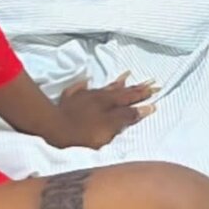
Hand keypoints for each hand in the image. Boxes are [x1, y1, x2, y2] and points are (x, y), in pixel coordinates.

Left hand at [42, 71, 156, 149]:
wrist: (54, 128)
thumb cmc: (84, 133)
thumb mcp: (110, 127)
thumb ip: (126, 117)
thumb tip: (145, 108)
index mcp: (109, 104)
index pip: (129, 99)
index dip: (142, 95)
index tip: (155, 89)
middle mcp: (97, 97)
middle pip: (119, 91)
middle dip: (135, 88)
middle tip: (149, 81)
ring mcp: (82, 97)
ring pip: (102, 87)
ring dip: (115, 83)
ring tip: (126, 75)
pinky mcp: (67, 101)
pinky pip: (78, 89)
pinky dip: (84, 85)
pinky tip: (86, 80)